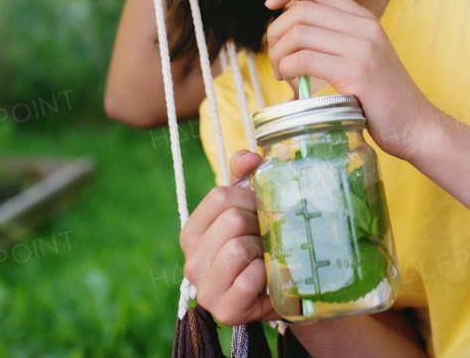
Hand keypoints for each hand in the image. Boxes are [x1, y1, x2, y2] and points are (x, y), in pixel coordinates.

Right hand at [178, 150, 278, 324]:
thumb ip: (244, 176)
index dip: (249, 197)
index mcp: (191, 234)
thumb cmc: (258, 244)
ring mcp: (205, 290)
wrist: (278, 291)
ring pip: (239, 248)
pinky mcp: (226, 311)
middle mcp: (191, 262)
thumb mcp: (248, 207)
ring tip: (266, 256)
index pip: (219, 196)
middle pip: (233, 220)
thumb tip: (251, 157)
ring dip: (263, 248)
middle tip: (268, 236)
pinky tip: (266, 277)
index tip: (259, 210)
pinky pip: (250, 278)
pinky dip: (266, 273)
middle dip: (260, 224)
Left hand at [265, 0, 436, 160]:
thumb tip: (291, 30)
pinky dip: (289, 70)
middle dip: (276, 33)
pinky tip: (293, 84)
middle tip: (276, 57)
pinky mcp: (357, 73)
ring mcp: (363, 49)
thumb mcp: (363, 57)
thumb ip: (336, 40)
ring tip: (283, 74)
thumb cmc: (383, 98)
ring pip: (299, 34)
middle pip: (302, 11)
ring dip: (280, 54)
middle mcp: (365, 27)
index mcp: (365, 19)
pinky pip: (305, 60)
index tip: (271, 7)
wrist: (416, 125)